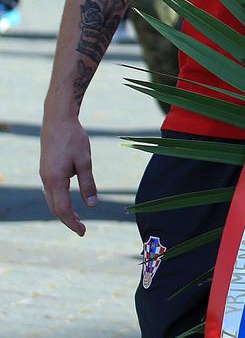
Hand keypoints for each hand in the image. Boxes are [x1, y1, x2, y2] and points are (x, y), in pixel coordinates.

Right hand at [39, 111, 97, 235]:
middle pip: (55, 208)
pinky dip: (59, 200)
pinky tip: (68, 200)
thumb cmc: (73, 139)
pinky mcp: (46, 169)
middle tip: (82, 229)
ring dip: (63, 211)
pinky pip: (51, 191)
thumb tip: (92, 205)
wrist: (58, 120)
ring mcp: (44, 175)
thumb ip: (88, 184)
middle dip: (67, 220)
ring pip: (51, 200)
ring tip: (77, 218)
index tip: (83, 232)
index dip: (72, 223)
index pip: (63, 210)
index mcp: (56, 180)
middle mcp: (46, 180)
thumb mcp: (85, 161)